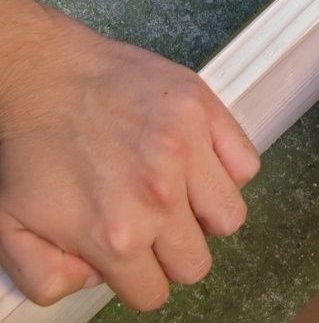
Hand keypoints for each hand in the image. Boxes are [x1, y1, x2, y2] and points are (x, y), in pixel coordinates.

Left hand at [0, 0, 259, 309]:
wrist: (44, 74)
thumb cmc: (32, 141)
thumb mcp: (10, 227)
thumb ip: (48, 277)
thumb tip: (95, 280)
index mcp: (115, 235)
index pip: (154, 293)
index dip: (140, 277)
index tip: (133, 255)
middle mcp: (159, 198)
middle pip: (196, 263)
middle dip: (172, 250)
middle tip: (152, 221)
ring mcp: (188, 151)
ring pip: (230, 218)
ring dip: (206, 211)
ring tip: (180, 189)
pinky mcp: (205, 114)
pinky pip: (246, 165)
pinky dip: (227, 168)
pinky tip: (197, 159)